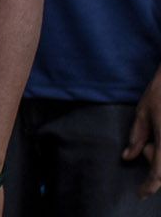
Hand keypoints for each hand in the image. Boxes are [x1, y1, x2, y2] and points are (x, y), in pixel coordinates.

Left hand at [122, 62, 160, 197]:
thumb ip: (137, 137)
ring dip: (160, 155)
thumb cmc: (160, 92)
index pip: (159, 173)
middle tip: (146, 146)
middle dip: (153, 159)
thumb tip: (128, 156)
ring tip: (156, 136)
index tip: (141, 193)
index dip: (150, 186)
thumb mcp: (143, 113)